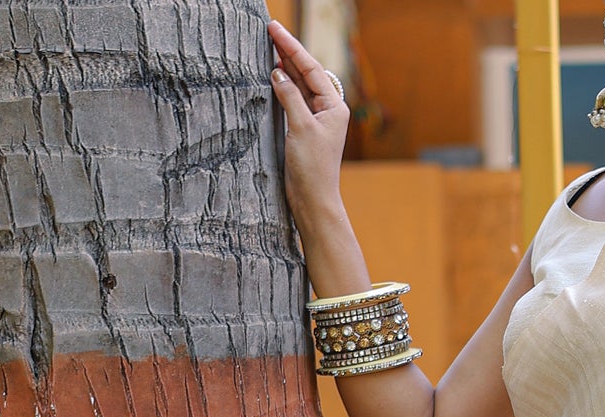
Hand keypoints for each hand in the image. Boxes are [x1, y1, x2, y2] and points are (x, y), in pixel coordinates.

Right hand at [268, 19, 351, 233]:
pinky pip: (293, 99)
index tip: (275, 29)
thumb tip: (278, 72)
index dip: (292, 47)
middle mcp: (328, 110)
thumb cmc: (313, 168)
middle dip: (289, 52)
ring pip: (299, 85)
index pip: (311, 68)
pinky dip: (283, 85)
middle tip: (270, 31)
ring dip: (285, 66)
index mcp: (334, 106)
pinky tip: (273, 73)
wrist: (312, 200)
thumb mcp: (301, 127)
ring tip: (270, 46)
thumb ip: (290, 96)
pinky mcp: (304, 129)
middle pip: (306, 73)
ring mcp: (316, 119)